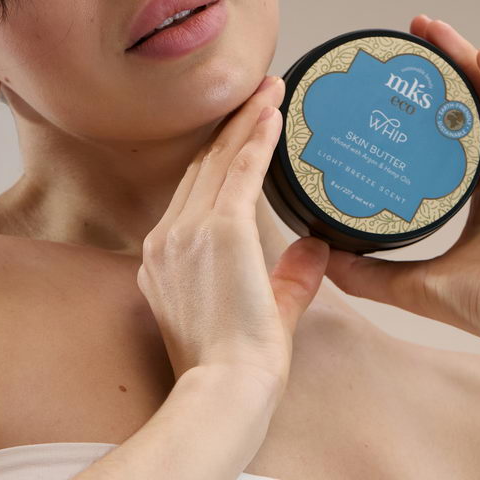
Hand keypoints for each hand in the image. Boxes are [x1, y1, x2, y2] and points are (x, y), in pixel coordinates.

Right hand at [137, 75, 330, 395]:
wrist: (223, 392)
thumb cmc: (235, 366)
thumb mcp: (262, 312)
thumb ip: (289, 277)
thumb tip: (315, 247)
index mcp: (165, 258)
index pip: (193, 192)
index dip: (217, 155)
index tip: (240, 129)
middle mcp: (166, 238)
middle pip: (201, 167)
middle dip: (231, 126)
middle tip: (258, 89)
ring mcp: (185, 232)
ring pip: (218, 161)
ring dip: (246, 121)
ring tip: (270, 87)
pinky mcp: (217, 231)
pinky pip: (239, 172)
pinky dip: (257, 138)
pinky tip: (272, 112)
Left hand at [323, 16, 479, 352]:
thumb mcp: (425, 288)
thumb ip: (372, 275)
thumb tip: (319, 256)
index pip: (452, 140)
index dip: (423, 110)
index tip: (385, 85)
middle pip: (474, 108)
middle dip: (442, 69)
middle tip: (407, 37)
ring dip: (467, 61)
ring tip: (430, 30)